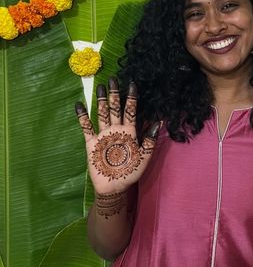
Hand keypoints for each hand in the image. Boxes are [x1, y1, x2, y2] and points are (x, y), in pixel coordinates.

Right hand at [75, 78, 158, 209]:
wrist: (113, 188)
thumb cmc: (130, 173)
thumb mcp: (144, 157)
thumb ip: (150, 140)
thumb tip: (160, 121)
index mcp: (130, 132)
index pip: (131, 111)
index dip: (132, 98)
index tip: (132, 83)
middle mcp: (116, 130)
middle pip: (115, 108)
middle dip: (115, 94)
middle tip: (113, 78)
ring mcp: (103, 135)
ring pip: (102, 113)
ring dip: (101, 101)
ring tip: (100, 87)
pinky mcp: (92, 142)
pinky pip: (86, 127)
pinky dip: (83, 116)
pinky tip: (79, 105)